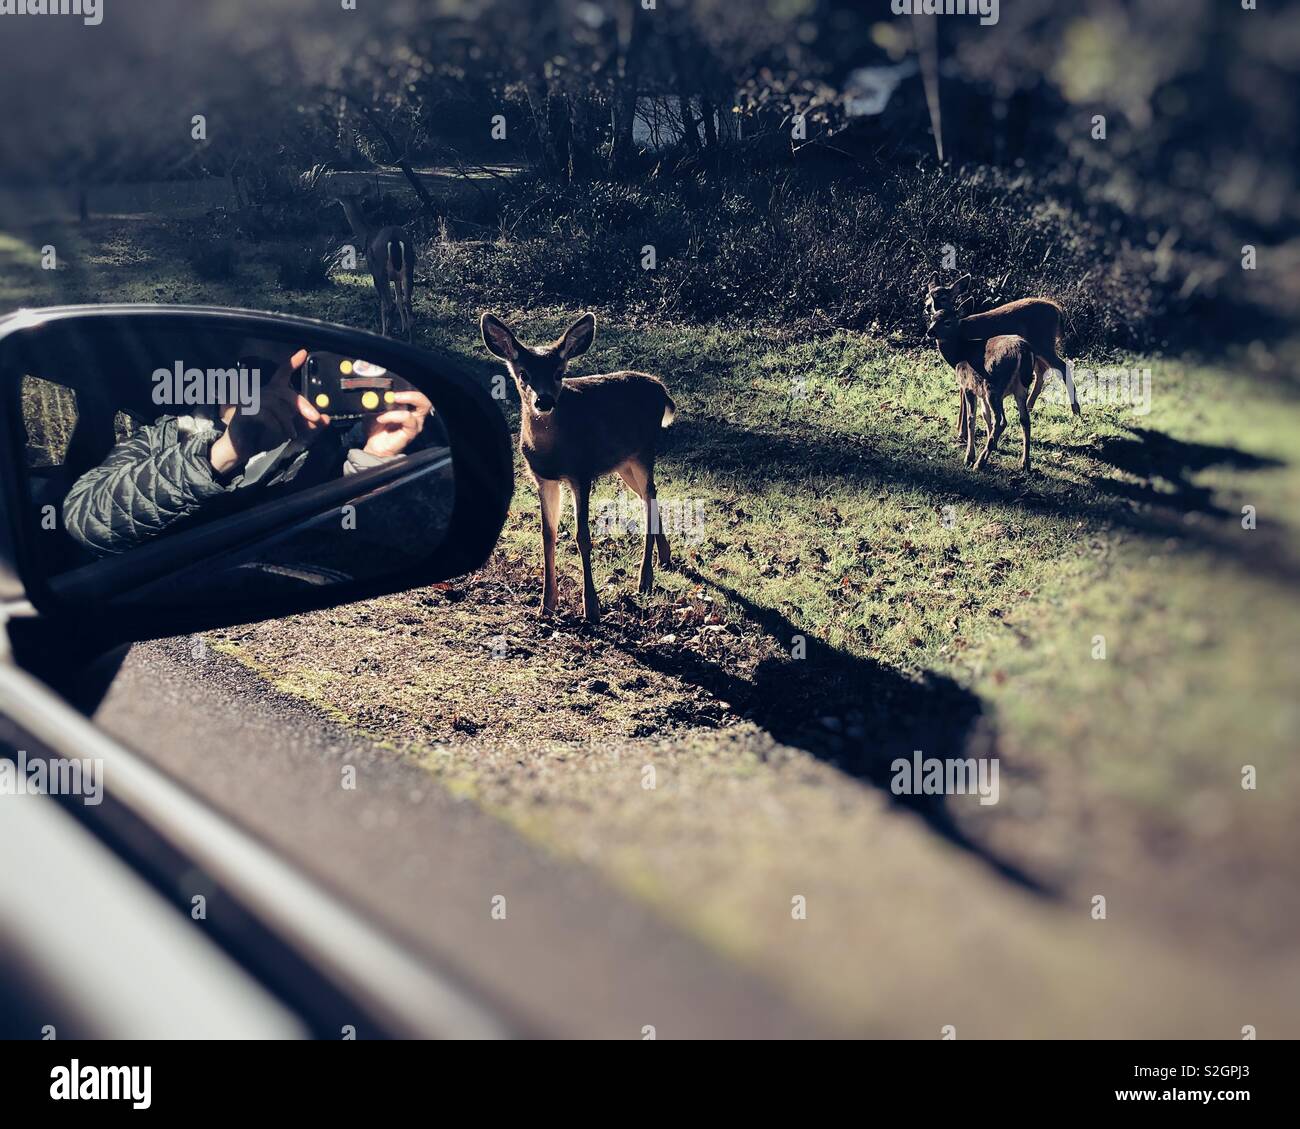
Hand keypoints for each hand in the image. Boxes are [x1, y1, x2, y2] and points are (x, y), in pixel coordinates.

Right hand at [210, 348, 327, 475]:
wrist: (242, 450)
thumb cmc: (264, 436)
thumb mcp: (290, 430)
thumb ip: (307, 425)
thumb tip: (326, 419)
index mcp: (273, 395)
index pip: (281, 374)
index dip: (291, 363)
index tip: (303, 353)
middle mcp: (261, 394)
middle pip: (284, 392)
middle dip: (302, 405)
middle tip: (315, 417)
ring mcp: (250, 402)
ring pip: (275, 404)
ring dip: (288, 421)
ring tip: (292, 435)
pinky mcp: (243, 413)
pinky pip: (264, 414)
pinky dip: (276, 426)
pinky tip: (280, 436)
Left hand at [362, 389, 431, 459]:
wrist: (374, 448)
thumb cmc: (376, 430)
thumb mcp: (374, 410)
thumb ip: (377, 401)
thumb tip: (374, 394)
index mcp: (408, 408)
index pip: (415, 393)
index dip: (406, 388)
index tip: (390, 387)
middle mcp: (414, 415)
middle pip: (425, 399)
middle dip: (412, 393)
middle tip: (394, 394)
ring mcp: (414, 423)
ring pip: (421, 405)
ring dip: (404, 401)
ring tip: (388, 404)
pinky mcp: (411, 431)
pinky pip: (407, 418)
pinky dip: (394, 415)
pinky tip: (382, 418)